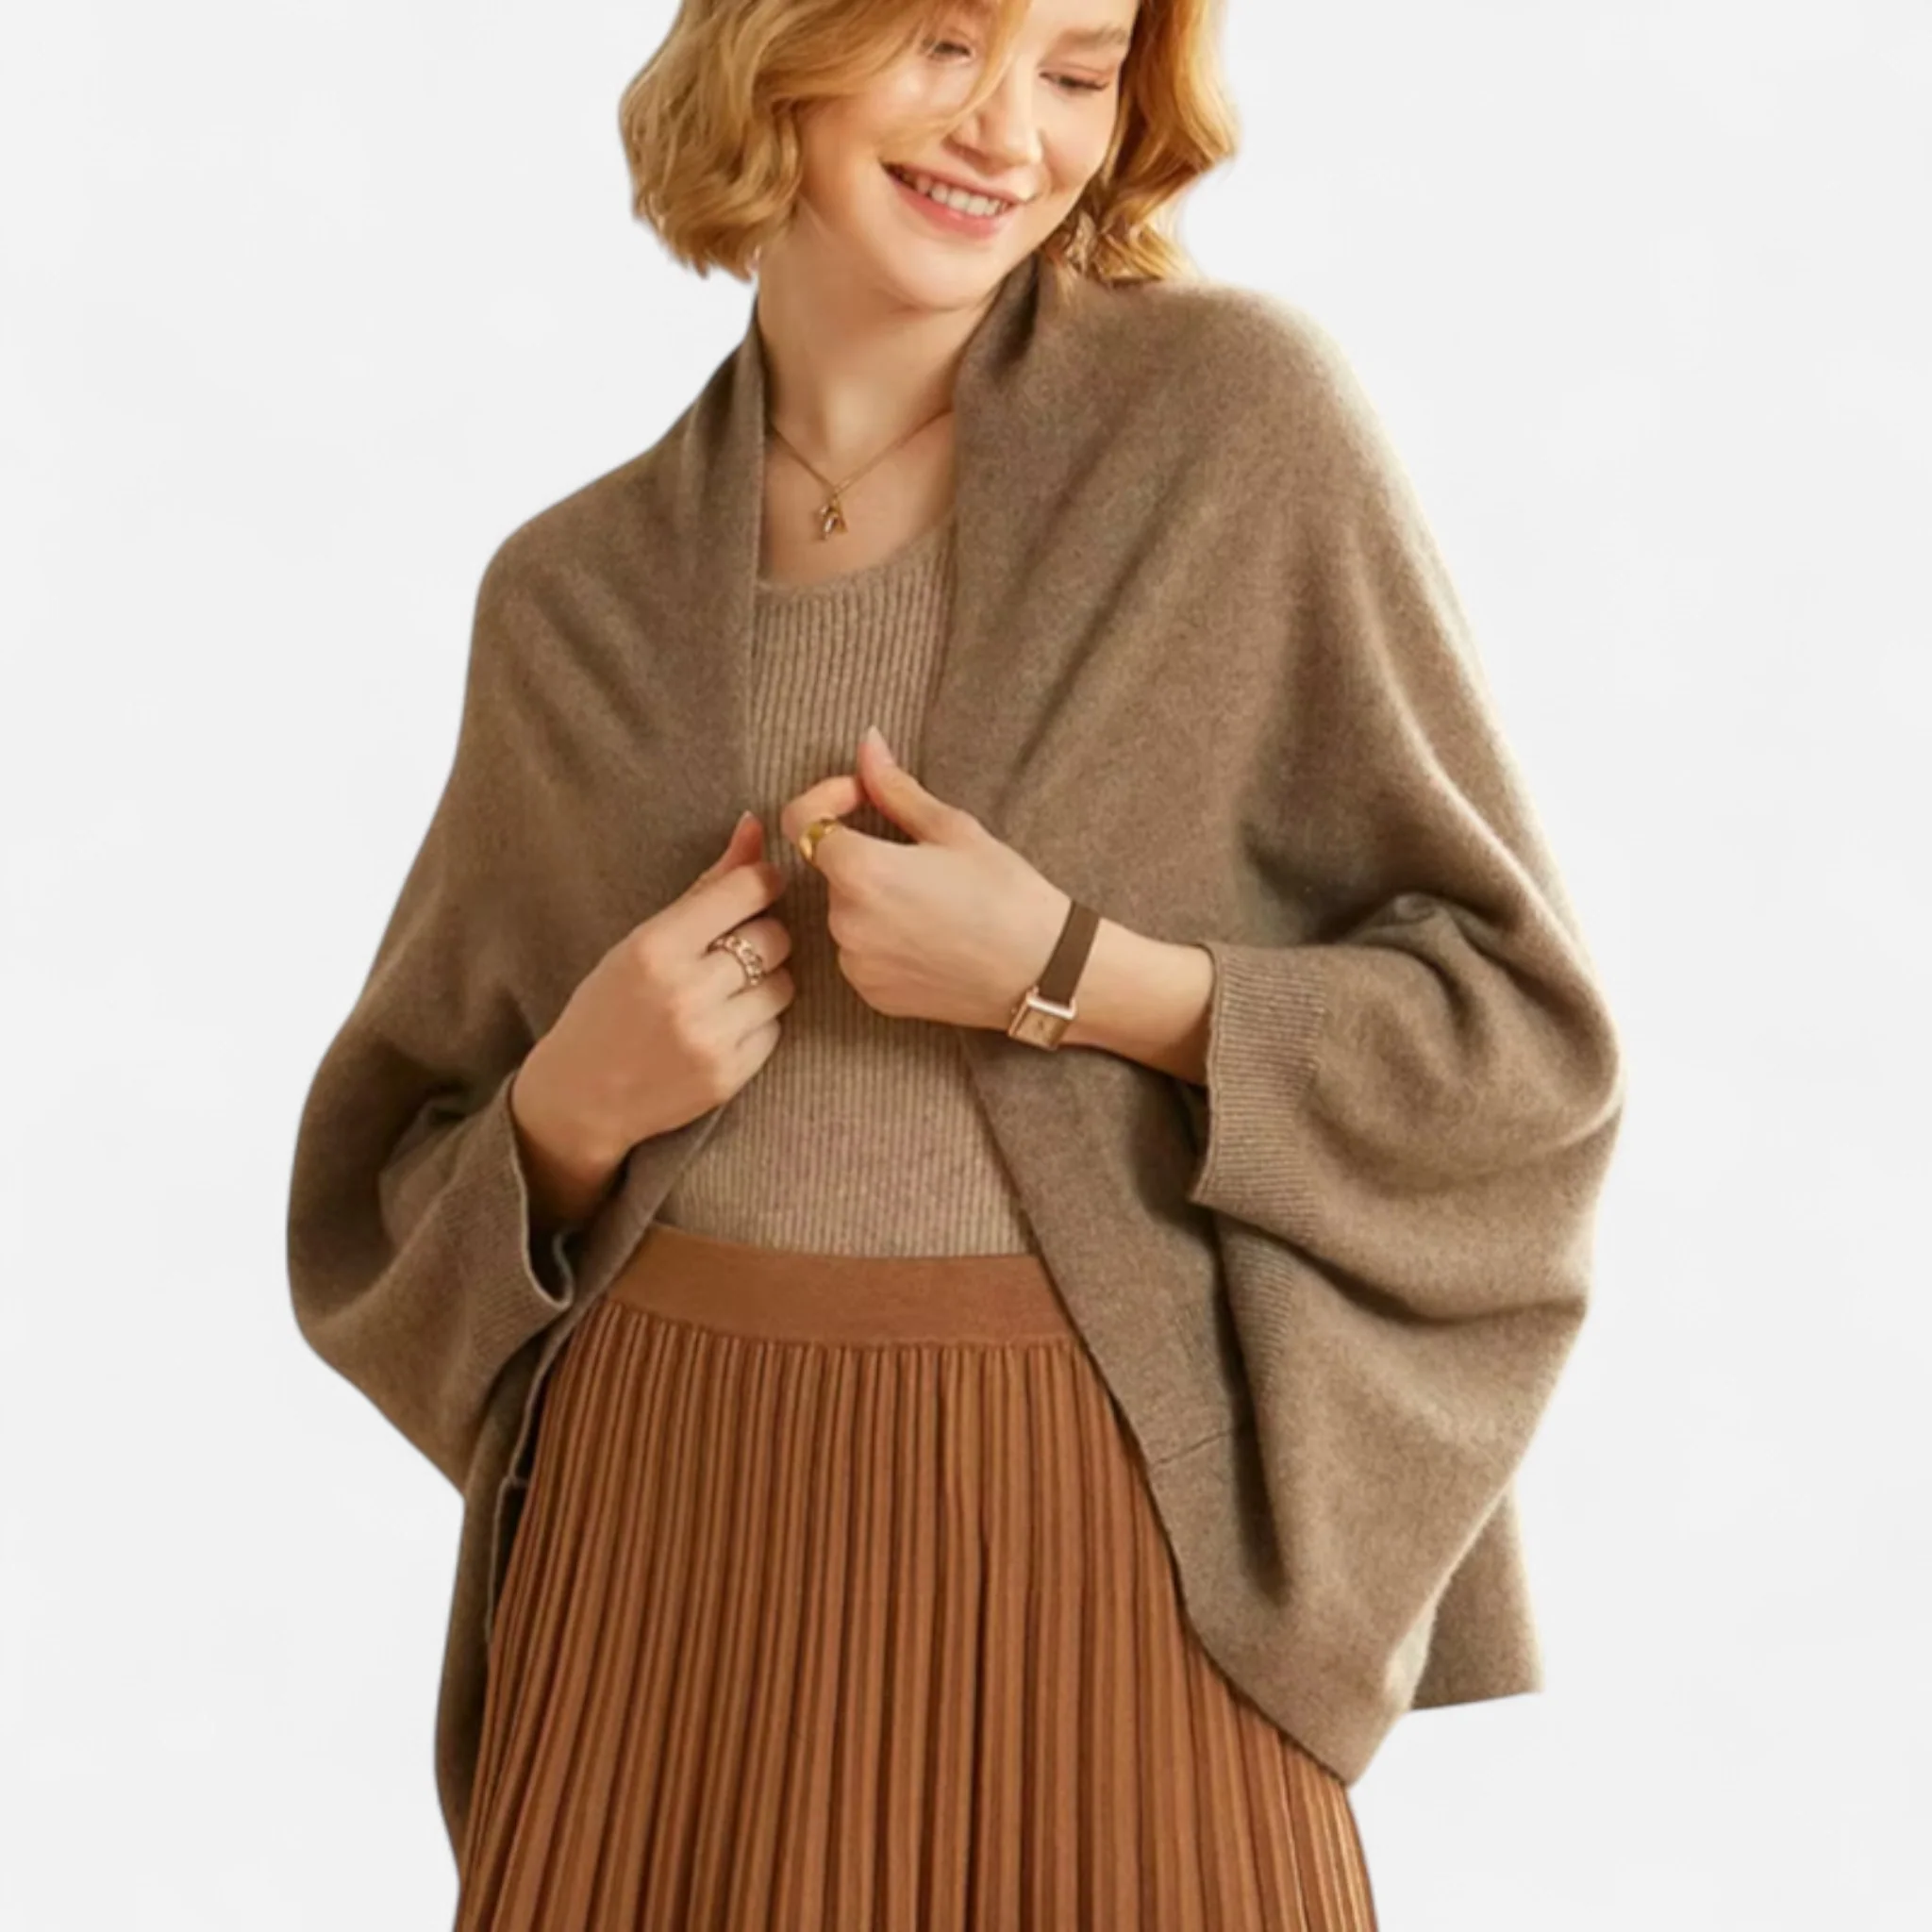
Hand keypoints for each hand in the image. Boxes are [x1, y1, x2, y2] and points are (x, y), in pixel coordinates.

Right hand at [513, 811, 797, 1216]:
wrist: (582, 1094)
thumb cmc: (608, 1004)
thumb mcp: (642, 939)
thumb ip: (707, 886)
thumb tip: (755, 826)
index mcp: (656, 948)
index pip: (745, 891)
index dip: (761, 883)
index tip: (757, 888)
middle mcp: (686, 992)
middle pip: (775, 938)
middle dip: (763, 936)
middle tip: (733, 948)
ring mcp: (710, 1039)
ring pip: (783, 984)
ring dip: (765, 981)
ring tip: (726, 989)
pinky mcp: (729, 1076)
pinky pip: (776, 1028)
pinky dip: (758, 1021)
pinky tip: (723, 1025)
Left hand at [778, 725, 1070, 1032]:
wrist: (1043, 971)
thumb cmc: (1006, 893)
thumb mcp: (952, 828)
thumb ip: (894, 788)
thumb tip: (867, 745)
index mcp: (858, 870)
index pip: (801, 821)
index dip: (827, 798)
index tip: (862, 796)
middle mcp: (844, 921)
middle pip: (831, 869)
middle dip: (864, 852)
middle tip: (921, 856)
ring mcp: (855, 964)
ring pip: (848, 912)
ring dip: (874, 897)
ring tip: (933, 901)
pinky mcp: (872, 995)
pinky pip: (862, 953)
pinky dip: (884, 939)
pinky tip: (931, 936)